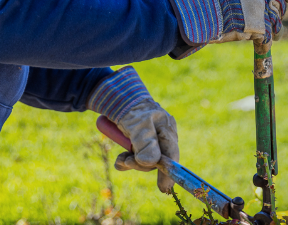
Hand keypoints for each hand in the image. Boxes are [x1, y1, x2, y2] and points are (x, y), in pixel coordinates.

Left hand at [87, 67, 178, 192]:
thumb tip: (151, 163)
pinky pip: (136, 159)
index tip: (164, 188)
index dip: (168, 173)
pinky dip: (127, 160)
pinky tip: (120, 159)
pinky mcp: (140, 144)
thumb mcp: (138, 124)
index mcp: (167, 130)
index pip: (171, 155)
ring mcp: (151, 141)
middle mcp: (162, 137)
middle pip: (157, 161)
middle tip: (126, 160)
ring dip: (131, 162)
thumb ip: (145, 143)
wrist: (116, 97)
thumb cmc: (130, 108)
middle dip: (140, 164)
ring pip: (145, 161)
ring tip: (121, 158)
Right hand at [164, 0, 287, 57]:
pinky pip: (268, 36)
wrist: (196, 13)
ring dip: (275, 28)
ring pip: (275, 19)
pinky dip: (266, 42)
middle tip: (277, 19)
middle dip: (279, 11)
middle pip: (277, 0)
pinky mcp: (259, 24)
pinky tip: (263, 45)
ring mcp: (260, 5)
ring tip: (275, 35)